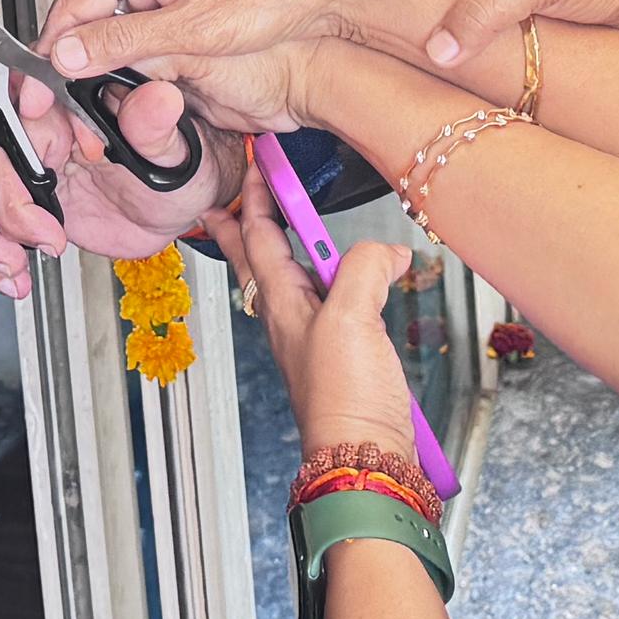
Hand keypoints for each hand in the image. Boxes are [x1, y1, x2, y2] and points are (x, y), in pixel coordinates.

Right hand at [0, 73, 249, 296]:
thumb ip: (158, 128)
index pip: (22, 108)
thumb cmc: (182, 167)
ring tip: (12, 267)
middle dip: (0, 208)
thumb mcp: (179, 153)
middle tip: (38, 241)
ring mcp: (21, 167)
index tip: (47, 182)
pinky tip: (9, 275)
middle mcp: (37, 132)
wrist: (176, 205)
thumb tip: (158, 99)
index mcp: (70, 106)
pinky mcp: (15, 202)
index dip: (20, 145)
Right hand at [39, 0, 370, 94]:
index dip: (51, 51)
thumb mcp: (194, 26)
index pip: (74, 6)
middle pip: (90, 26)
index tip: (37, 92)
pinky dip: (138, 78)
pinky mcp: (190, 23)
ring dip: (106, 79)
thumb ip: (125, 43)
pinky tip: (136, 104)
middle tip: (62, 115)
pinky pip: (148, 51)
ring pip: (118, 44)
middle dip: (74, 70)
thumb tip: (65, 52)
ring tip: (94, 118)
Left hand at [207, 173, 418, 461]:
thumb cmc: (344, 397)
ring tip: (284, 230)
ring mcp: (315, 337)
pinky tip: (353, 280)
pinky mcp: (343, 355)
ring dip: (285, 249)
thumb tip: (388, 251)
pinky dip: (334, 279)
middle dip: (245, 227)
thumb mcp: (350, 319)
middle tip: (230, 201)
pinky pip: (332, 303)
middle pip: (261, 260)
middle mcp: (292, 318)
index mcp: (283, 303)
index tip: (256, 162)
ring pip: (293, 280)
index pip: (260, 236)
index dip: (257, 196)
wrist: (365, 456)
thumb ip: (364, 269)